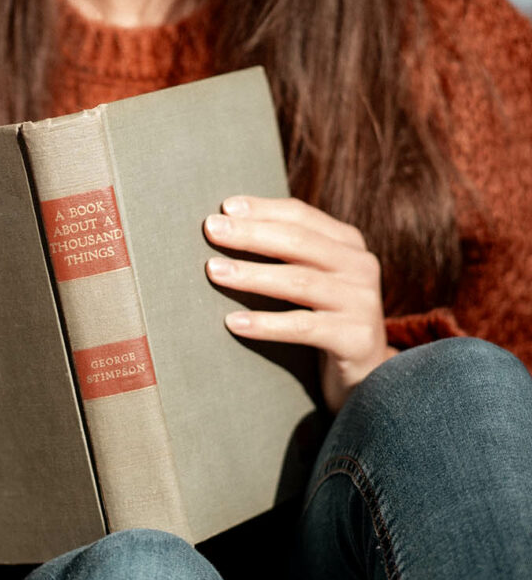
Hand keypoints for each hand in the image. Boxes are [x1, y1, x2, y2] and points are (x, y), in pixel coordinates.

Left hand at [203, 196, 396, 412]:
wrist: (368, 372)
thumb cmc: (325, 317)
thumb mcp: (312, 279)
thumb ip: (285, 253)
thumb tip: (226, 226)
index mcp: (348, 244)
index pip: (302, 216)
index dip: (263, 209)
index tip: (225, 207)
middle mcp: (360, 267)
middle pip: (299, 243)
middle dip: (251, 234)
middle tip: (211, 229)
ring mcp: (362, 302)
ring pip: (299, 282)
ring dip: (252, 275)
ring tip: (213, 271)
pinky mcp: (356, 338)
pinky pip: (303, 327)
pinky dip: (266, 324)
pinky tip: (233, 322)